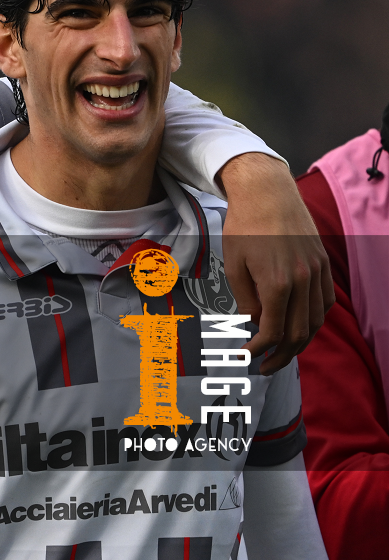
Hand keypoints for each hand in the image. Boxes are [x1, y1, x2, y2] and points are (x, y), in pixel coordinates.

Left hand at [218, 153, 334, 373]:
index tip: (245, 356)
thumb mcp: (234, 264)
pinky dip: (314, 320)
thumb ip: (245, 299)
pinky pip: (325, 302)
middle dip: (280, 356)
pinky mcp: (324, 264)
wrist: (267, 193)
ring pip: (316, 321)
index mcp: (277, 284)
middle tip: (264, 366)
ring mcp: (317, 273)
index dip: (258, 350)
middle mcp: (303, 281)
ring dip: (300, 342)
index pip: (272, 331)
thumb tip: (252, 325)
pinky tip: (300, 326)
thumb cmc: (244, 226)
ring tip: (282, 352)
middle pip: (298, 333)